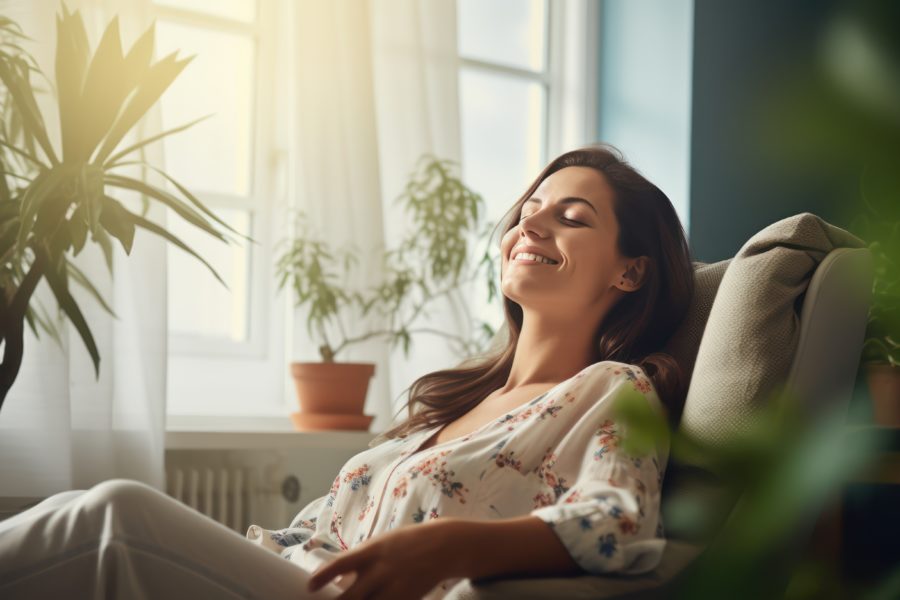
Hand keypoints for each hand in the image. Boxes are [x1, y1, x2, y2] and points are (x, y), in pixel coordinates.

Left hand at [306, 519, 462, 599]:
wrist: (443, 546)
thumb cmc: (406, 543)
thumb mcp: (381, 543)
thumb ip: (360, 561)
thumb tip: (336, 581)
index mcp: (372, 551)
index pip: (341, 563)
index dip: (323, 576)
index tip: (310, 586)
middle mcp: (381, 570)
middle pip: (351, 597)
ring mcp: (395, 588)